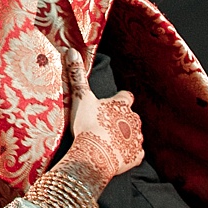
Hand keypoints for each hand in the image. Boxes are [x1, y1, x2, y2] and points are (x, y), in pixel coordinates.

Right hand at [60, 50, 141, 189]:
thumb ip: (76, 75)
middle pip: (130, 116)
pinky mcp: (136, 156)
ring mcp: (136, 138)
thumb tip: (71, 51)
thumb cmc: (87, 124)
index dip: (119, 99)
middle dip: (121, 119)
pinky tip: (116, 155)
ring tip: (108, 141)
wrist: (94, 155)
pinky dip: (128, 154)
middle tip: (103, 124)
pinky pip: (135, 153)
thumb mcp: (80, 97)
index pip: (126, 96)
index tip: (110, 103)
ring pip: (134, 134)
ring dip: (124, 136)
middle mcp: (134, 119)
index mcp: (122, 104)